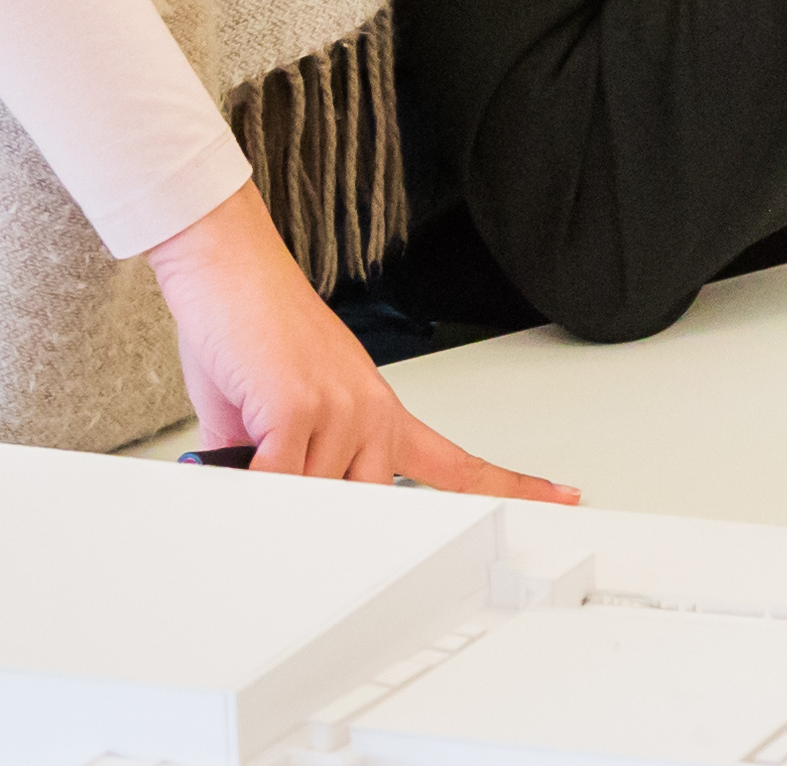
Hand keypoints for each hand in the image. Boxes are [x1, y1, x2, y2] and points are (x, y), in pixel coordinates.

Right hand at [144, 184, 572, 497]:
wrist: (228, 268)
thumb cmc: (250, 332)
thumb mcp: (278, 412)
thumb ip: (290, 464)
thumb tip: (273, 508)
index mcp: (380, 412)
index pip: (456, 463)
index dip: (509, 485)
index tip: (558, 496)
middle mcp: (374, 411)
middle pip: (372, 505)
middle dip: (330, 518)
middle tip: (294, 498)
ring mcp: (344, 410)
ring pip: (318, 500)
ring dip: (276, 492)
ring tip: (245, 441)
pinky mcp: (302, 409)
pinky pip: (282, 481)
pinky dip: (256, 484)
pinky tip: (242, 461)